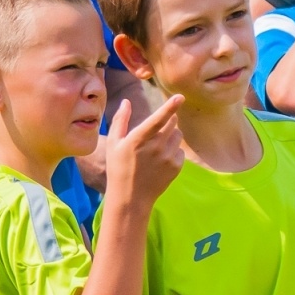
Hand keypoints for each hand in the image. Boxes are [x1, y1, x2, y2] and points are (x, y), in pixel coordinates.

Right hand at [103, 94, 184, 209]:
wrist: (131, 198)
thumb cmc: (118, 168)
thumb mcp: (113, 143)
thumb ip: (120, 120)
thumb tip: (126, 101)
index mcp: (139, 139)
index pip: (158, 119)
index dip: (170, 106)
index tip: (180, 96)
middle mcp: (156, 147)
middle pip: (172, 123)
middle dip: (168, 120)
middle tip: (156, 131)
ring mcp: (167, 158)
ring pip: (177, 135)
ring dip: (170, 135)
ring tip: (157, 148)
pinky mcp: (176, 167)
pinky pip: (180, 150)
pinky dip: (173, 151)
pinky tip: (161, 160)